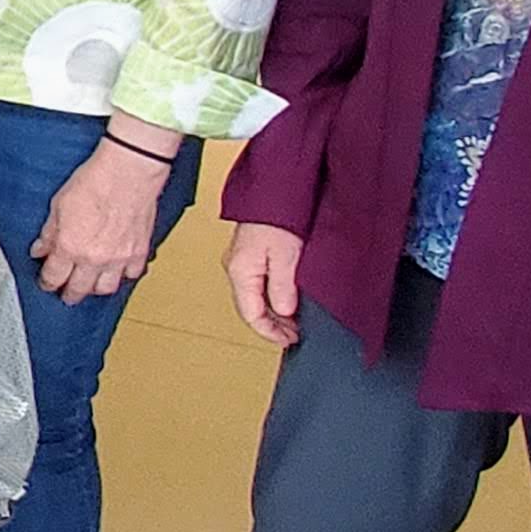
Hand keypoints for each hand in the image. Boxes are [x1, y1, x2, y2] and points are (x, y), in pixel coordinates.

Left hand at [34, 139, 173, 301]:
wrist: (128, 171)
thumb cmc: (95, 181)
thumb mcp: (58, 205)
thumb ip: (49, 233)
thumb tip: (40, 249)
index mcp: (70, 247)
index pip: (54, 277)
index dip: (47, 283)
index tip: (46, 282)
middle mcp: (94, 258)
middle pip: (79, 290)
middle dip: (69, 294)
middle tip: (66, 293)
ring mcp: (119, 258)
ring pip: (106, 288)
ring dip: (95, 288)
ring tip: (90, 284)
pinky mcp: (139, 252)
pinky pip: (131, 275)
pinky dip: (123, 275)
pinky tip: (118, 270)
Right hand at [226, 221, 304, 346]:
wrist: (273, 191)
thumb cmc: (277, 218)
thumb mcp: (286, 257)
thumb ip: (283, 288)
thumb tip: (284, 312)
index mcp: (240, 272)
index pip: (251, 315)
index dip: (271, 332)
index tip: (290, 340)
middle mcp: (236, 269)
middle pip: (251, 309)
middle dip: (273, 325)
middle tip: (295, 334)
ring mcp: (241, 262)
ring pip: (254, 298)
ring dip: (273, 313)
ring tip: (294, 320)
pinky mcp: (249, 255)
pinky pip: (257, 286)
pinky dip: (272, 298)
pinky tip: (286, 300)